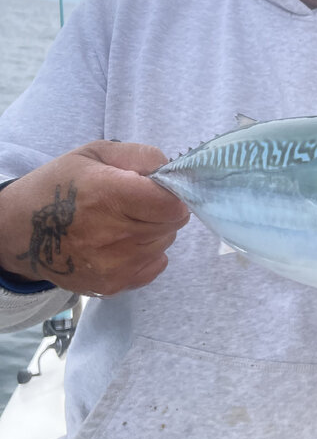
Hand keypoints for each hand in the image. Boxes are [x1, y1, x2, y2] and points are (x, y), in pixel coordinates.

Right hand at [0, 142, 189, 295]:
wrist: (21, 231)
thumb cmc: (59, 186)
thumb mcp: (94, 153)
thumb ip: (139, 155)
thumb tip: (170, 170)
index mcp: (107, 196)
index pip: (171, 204)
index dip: (171, 193)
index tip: (156, 188)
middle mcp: (112, 235)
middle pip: (172, 224)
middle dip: (162, 210)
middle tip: (136, 203)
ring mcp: (113, 265)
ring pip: (165, 243)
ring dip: (154, 231)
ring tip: (123, 221)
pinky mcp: (112, 286)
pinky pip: (155, 266)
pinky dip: (147, 253)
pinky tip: (122, 243)